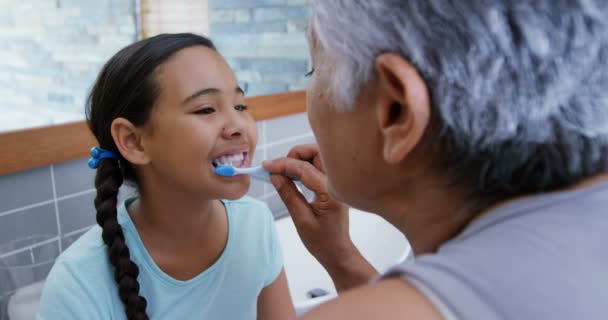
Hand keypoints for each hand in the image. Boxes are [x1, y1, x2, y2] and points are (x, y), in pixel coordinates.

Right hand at [263, 144, 376, 290]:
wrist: (338, 252)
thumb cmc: (322, 241)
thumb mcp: (301, 220)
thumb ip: (288, 194)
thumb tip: (275, 175)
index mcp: (331, 193)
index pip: (305, 168)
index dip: (283, 164)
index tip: (266, 166)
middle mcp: (336, 184)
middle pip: (317, 153)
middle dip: (296, 154)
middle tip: (279, 168)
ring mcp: (336, 183)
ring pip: (318, 158)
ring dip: (299, 160)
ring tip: (283, 173)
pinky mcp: (332, 185)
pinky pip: (318, 167)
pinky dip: (304, 167)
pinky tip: (292, 177)